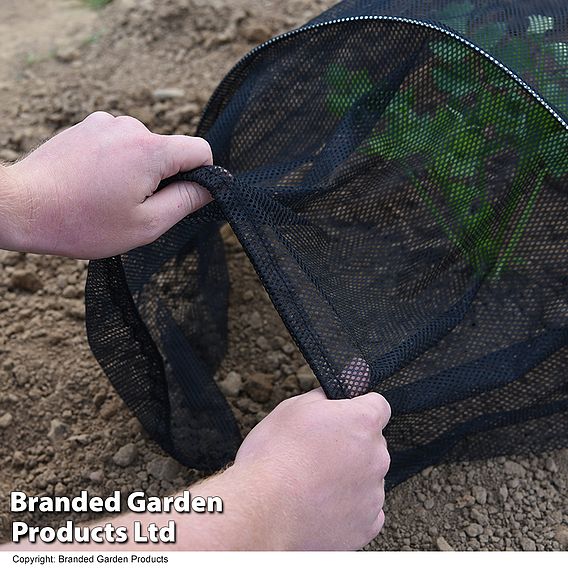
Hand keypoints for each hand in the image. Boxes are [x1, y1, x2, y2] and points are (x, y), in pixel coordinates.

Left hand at [1, 111, 212, 258]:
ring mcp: (105, 123)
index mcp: (150, 150)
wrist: (22, 207)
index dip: (203, 176)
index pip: (200, 151)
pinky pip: (118, 144)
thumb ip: (185, 202)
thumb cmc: (83, 222)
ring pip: (143, 149)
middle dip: (162, 179)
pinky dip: (116, 163)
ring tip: (108, 197)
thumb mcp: (145, 224)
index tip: (184, 198)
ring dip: (137, 172)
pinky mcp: (86, 126)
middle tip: (133, 207)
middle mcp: (130, 127)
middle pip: (170, 152)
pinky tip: (94, 184)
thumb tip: (210, 187)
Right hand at [233, 386, 390, 549]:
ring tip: (312, 483)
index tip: (342, 418)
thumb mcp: (292, 408)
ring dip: (348, 478)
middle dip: (351, 445)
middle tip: (317, 453)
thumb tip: (331, 399)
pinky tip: (321, 504)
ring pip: (368, 478)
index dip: (358, 409)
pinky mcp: (366, 526)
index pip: (378, 405)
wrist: (263, 511)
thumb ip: (323, 399)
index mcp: (362, 422)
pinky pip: (366, 511)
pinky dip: (348, 508)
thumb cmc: (273, 457)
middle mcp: (376, 456)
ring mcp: (374, 493)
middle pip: (372, 444)